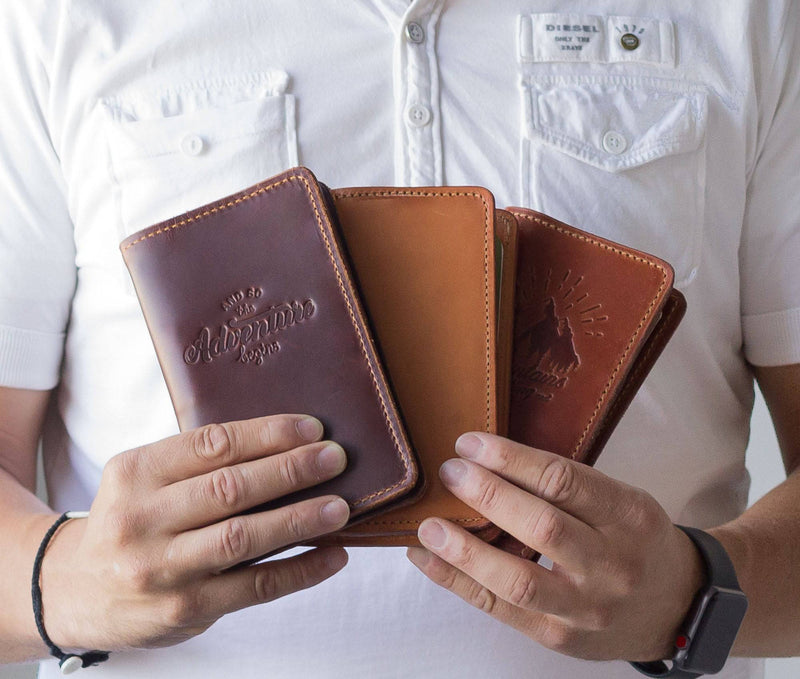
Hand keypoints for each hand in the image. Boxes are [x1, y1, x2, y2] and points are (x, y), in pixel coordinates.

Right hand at [39, 414, 350, 651]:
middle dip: (291, 470)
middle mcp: (142, 519)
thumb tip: (287, 447)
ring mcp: (161, 568)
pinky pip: (253, 587)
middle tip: (335, 458)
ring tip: (340, 507)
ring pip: (243, 538)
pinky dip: (299, 571)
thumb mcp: (142, 479)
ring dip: (300, 520)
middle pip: (230, 488)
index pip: (212, 444)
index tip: (311, 429)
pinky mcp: (182, 609)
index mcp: (135, 472)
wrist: (72, 590)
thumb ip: (197, 463)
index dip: (268, 434)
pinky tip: (331, 555)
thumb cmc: (129, 521)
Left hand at [407, 432, 703, 661]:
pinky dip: (457, 583)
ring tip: (428, 525)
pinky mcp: (559, 636)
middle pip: (542, 527)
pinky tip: (428, 560)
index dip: (512, 459)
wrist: (678, 608)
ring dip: (465, 550)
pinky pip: (500, 609)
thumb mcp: (622, 500)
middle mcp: (612, 564)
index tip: (470, 443)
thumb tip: (490, 460)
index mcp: (629, 516)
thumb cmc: (636, 541)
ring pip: (519, 579)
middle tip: (450, 472)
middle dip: (488, 496)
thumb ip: (568, 486)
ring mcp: (586, 607)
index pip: (565, 481)